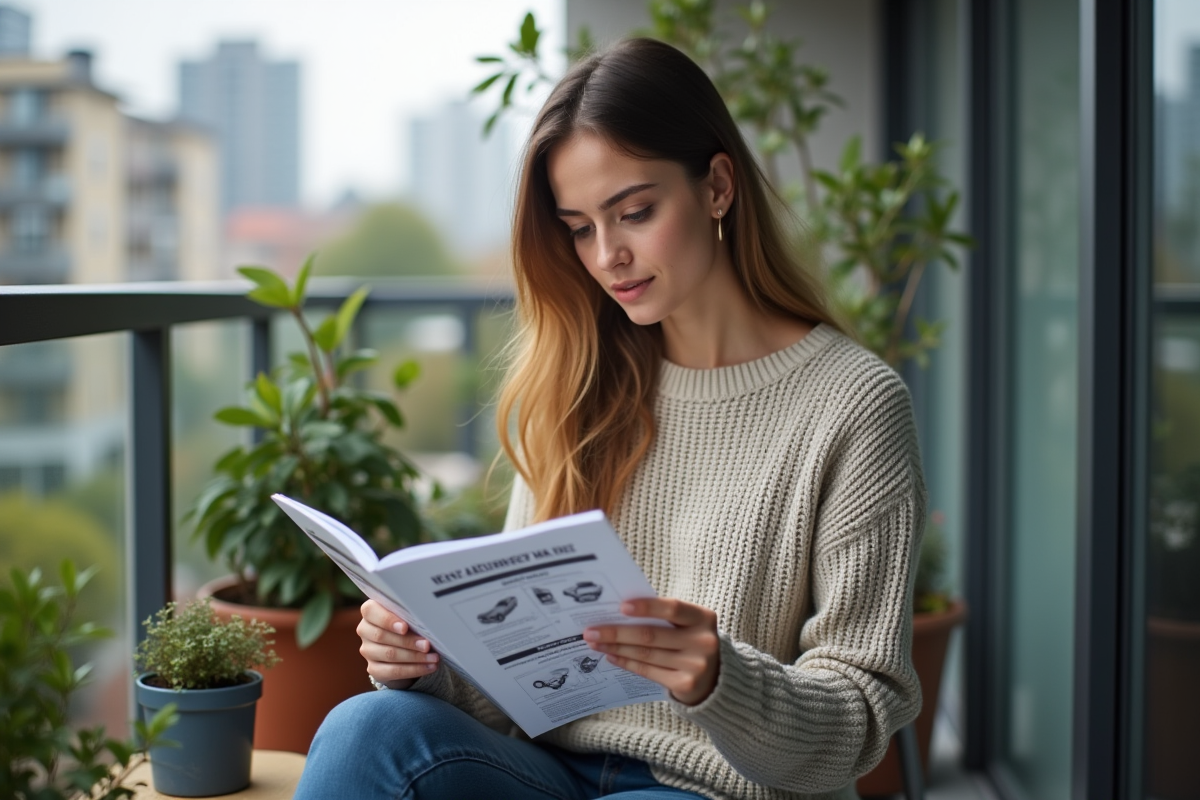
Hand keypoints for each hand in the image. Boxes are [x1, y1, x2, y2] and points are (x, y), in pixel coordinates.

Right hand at [357, 599, 439, 688]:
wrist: (402, 645)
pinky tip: (429, 667)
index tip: (405, 627)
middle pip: (382, 636)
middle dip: (408, 641)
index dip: (387, 620)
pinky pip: (393, 671)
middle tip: (427, 645)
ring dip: (415, 657)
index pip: (371, 612)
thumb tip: (429, 619)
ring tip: (433, 657)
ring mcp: (367, 650)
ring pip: (389, 654)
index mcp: (370, 611)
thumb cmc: (407, 622)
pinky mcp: (373, 668)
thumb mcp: (408, 614)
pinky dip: (414, 670)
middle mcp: (365, 630)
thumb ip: (411, 614)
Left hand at [583, 598, 720, 705]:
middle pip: (651, 635)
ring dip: (616, 648)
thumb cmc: (691, 642)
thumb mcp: (687, 625)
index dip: (647, 607)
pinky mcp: (685, 684)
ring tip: (595, 643)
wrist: (715, 678)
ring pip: (646, 654)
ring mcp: (695, 665)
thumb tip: (618, 613)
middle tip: (591, 631)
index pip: (673, 608)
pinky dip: (627, 663)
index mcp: (703, 618)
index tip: (621, 607)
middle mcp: (703, 641)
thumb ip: (662, 617)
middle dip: (617, 632)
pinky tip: (611, 657)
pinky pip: (648, 671)